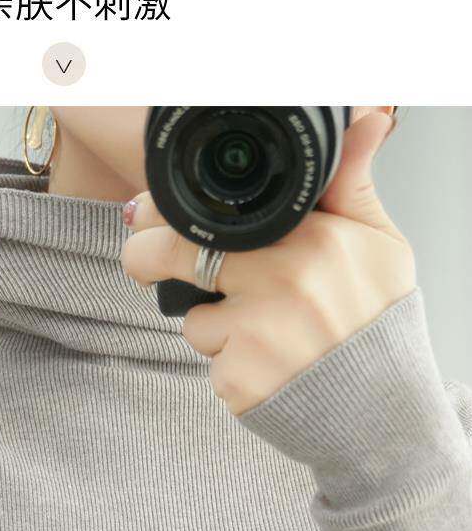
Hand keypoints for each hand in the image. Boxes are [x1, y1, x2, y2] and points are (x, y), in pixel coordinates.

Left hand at [121, 111, 415, 414]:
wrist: (385, 407)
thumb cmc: (381, 322)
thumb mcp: (380, 245)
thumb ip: (352, 185)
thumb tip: (363, 123)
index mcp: (309, 239)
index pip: (209, 214)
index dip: (166, 214)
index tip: (151, 215)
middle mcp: (279, 282)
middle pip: (169, 257)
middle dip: (145, 258)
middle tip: (145, 262)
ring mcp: (255, 335)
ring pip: (193, 320)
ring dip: (212, 325)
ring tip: (262, 331)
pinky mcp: (238, 382)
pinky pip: (210, 365)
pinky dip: (229, 366)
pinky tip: (267, 365)